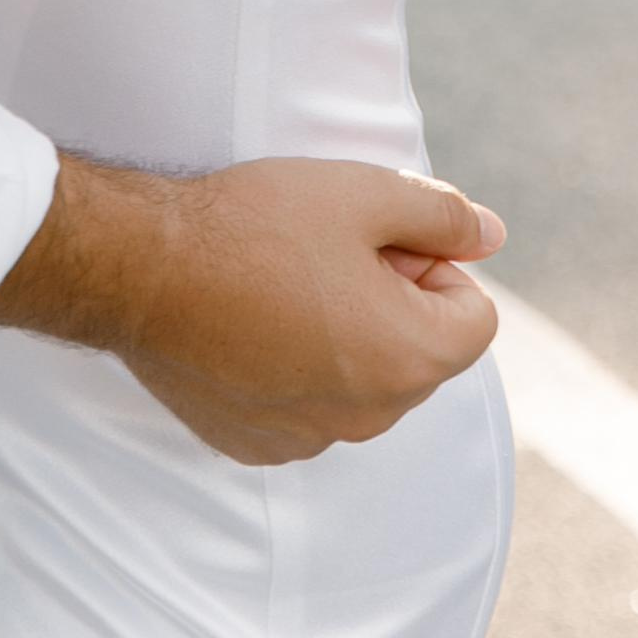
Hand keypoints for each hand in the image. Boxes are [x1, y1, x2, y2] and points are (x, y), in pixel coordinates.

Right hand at [0, 150, 504, 465]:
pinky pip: (308, 407)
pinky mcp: (258, 445)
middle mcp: (370, 418)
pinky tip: (251, 322)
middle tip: (326, 253)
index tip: (375, 239)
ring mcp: (310, 439)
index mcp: (410, 359)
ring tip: (282, 283)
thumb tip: (493, 235)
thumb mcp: (364, 193)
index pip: (474, 316)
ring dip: (345, 337)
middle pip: (419, 353)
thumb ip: (443, 215)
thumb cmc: (256, 224)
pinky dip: (295, 369)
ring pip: (363, 382)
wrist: (143, 269)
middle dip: (393, 302)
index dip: (433, 263)